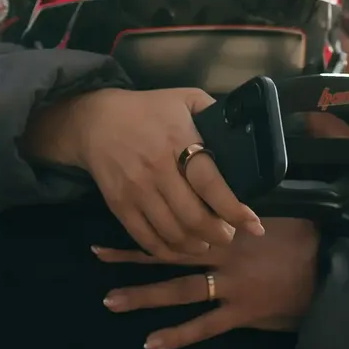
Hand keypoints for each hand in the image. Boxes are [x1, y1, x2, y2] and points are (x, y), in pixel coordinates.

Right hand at [25, 88, 263, 260]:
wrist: (95, 120)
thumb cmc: (147, 109)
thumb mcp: (184, 97)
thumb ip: (213, 112)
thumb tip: (241, 131)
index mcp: (177, 140)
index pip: (209, 183)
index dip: (234, 209)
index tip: (253, 224)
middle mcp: (157, 169)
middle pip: (193, 216)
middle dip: (218, 233)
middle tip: (229, 235)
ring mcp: (136, 190)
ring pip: (172, 232)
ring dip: (195, 245)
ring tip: (207, 242)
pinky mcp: (120, 205)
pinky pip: (145, 238)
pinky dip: (166, 251)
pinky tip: (180, 249)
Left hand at [95, 219, 321, 348]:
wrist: (332, 275)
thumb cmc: (308, 240)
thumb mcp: (280, 209)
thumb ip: (249, 203)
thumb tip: (228, 183)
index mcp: (230, 226)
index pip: (183, 216)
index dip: (152, 214)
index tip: (123, 206)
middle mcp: (223, 254)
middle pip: (170, 252)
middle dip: (132, 254)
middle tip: (96, 254)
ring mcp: (229, 285)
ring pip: (179, 290)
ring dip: (143, 295)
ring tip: (109, 300)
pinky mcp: (240, 313)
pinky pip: (203, 326)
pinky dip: (177, 335)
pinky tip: (150, 342)